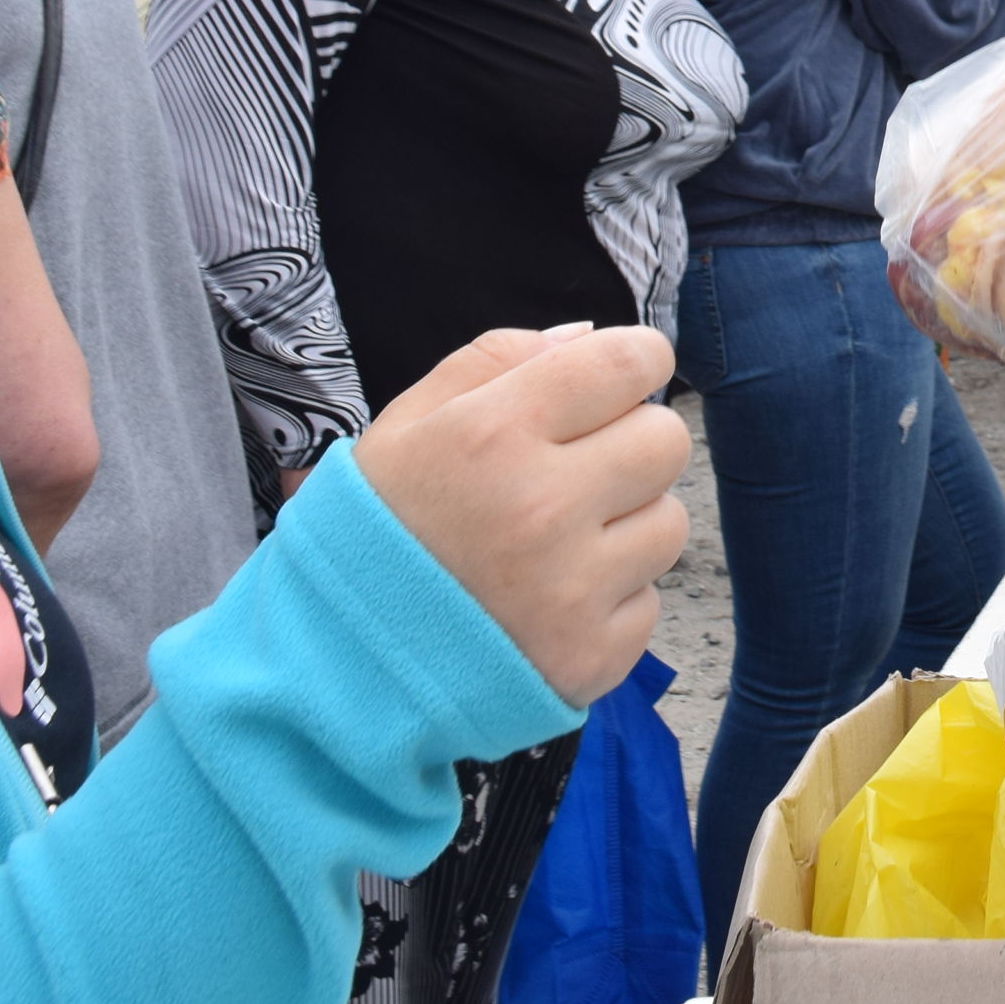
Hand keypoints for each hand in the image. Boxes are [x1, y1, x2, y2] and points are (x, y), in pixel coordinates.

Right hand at [346, 325, 694, 703]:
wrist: (336, 668)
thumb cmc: (377, 533)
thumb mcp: (407, 425)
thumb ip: (496, 361)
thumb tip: (589, 335)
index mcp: (492, 435)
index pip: (628, 362)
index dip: (634, 362)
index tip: (618, 381)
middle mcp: (539, 508)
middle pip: (667, 440)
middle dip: (632, 443)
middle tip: (578, 470)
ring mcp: (570, 590)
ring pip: (668, 523)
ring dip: (627, 526)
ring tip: (556, 544)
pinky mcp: (592, 656)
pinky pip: (649, 603)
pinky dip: (610, 601)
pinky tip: (548, 604)